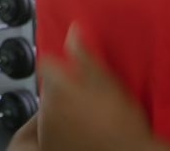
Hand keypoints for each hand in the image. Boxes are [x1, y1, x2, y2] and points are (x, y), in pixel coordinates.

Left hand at [38, 25, 169, 150]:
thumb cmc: (122, 121)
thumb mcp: (107, 81)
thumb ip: (85, 55)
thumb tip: (74, 29)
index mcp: (59, 85)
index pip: (47, 63)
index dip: (60, 64)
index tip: (73, 69)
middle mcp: (48, 104)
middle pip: (48, 86)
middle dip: (62, 86)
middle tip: (86, 95)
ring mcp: (47, 126)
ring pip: (48, 107)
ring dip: (60, 106)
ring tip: (85, 113)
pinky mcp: (49, 144)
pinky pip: (48, 129)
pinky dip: (58, 127)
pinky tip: (78, 129)